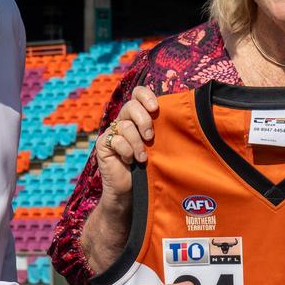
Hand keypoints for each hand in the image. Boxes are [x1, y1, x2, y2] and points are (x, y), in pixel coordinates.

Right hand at [97, 86, 158, 202]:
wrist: (130, 191)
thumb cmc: (149, 167)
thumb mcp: (159, 146)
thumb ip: (163, 130)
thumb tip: (180, 117)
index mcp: (138, 116)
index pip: (138, 94)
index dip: (145, 96)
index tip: (155, 108)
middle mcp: (124, 120)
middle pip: (131, 106)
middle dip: (144, 120)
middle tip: (150, 137)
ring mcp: (113, 132)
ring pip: (125, 126)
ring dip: (137, 143)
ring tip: (142, 157)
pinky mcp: (103, 144)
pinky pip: (116, 140)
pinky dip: (126, 151)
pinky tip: (130, 161)